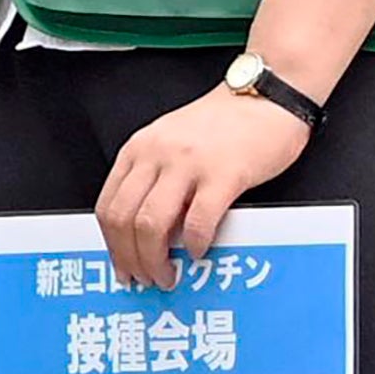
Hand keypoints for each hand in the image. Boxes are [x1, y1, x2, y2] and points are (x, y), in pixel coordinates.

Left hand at [94, 87, 311, 290]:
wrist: (266, 94)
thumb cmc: (223, 122)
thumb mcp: (170, 141)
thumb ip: (154, 177)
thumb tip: (143, 230)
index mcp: (139, 149)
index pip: (108, 206)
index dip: (111, 244)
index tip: (121, 265)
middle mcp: (157, 154)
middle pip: (123, 219)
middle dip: (129, 259)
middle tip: (144, 279)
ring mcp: (189, 163)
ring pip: (151, 224)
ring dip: (155, 259)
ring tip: (168, 274)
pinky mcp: (224, 173)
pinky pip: (199, 220)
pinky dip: (194, 244)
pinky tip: (199, 252)